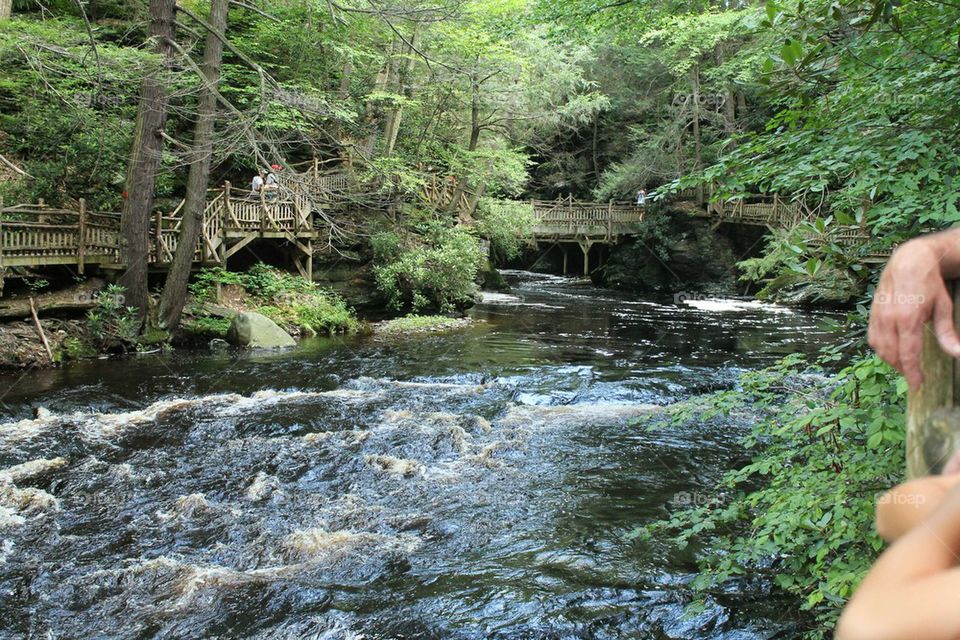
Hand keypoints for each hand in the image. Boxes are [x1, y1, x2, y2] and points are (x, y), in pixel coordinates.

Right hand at [868, 235, 959, 388]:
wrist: (908, 261)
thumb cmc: (929, 284)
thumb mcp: (944, 307)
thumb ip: (947, 333)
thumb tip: (957, 354)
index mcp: (908, 318)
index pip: (907, 354)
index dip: (912, 373)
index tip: (918, 385)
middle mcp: (889, 319)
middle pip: (892, 355)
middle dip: (903, 369)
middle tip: (915, 377)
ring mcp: (878, 316)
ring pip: (880, 348)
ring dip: (891, 360)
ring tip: (904, 365)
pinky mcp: (872, 314)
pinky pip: (873, 338)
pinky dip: (881, 349)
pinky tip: (892, 351)